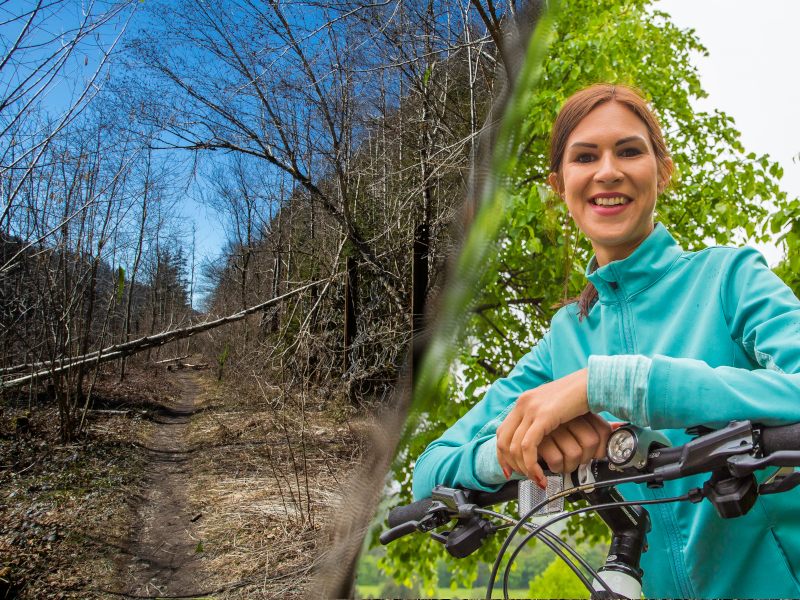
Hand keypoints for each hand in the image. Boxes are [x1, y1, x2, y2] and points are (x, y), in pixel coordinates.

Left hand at [496, 368, 599, 485]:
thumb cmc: (578, 397)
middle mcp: (523, 404)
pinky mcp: (543, 416)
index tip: (509, 469)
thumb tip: (538, 438)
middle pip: (503, 441)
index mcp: (524, 401)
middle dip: (511, 464)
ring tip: (536, 478)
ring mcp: (531, 409)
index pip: (502, 432)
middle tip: (524, 477)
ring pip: (515, 447)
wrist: (592, 383)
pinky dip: (531, 465)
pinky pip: (528, 446)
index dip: (502, 454)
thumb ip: (541, 418)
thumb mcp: (553, 407)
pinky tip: (539, 474)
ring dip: (524, 469)